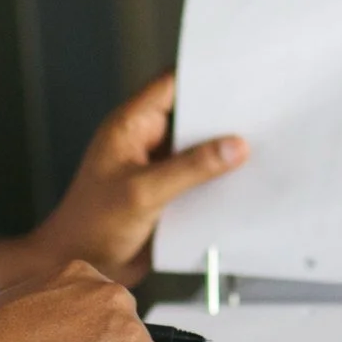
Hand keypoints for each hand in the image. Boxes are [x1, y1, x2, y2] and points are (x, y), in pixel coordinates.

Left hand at [0, 72, 246, 287]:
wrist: (78, 267)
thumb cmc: (91, 226)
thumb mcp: (143, 192)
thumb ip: (190, 168)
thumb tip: (234, 147)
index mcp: (130, 125)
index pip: (171, 84)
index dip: (204, 75)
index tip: (241, 74)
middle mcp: (145, 141)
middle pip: (190, 116)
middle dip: (222, 116)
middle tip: (261, 114)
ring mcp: (157, 167)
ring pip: (198, 149)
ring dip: (224, 151)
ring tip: (263, 146)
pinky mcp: (167, 193)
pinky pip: (199, 178)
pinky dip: (219, 180)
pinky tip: (245, 182)